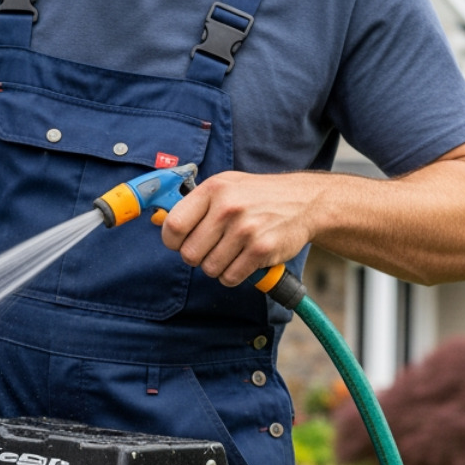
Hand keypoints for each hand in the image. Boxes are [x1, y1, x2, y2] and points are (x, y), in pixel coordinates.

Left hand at [159, 171, 321, 285]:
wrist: (304, 202)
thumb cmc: (258, 196)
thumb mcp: (226, 186)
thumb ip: (195, 203)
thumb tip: (160, 220)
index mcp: (214, 189)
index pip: (174, 226)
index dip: (172, 241)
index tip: (180, 242)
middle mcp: (228, 208)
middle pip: (189, 254)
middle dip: (197, 257)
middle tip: (212, 248)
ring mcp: (246, 230)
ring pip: (209, 269)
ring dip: (217, 267)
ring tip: (232, 251)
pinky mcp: (261, 250)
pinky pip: (230, 277)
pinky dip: (233, 275)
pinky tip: (244, 260)